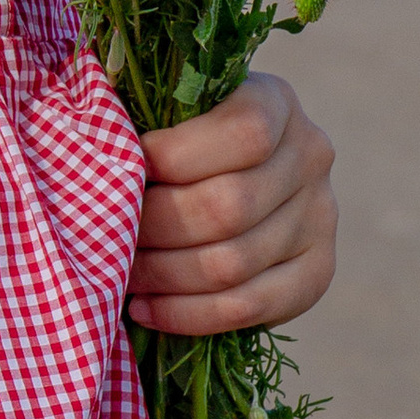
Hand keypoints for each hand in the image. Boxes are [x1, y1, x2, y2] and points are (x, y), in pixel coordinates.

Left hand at [125, 73, 336, 335]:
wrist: (222, 175)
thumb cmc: (173, 136)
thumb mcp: (166, 107)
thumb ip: (141, 113)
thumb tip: (98, 138)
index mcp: (275, 102)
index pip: (243, 134)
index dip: (172, 156)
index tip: (122, 169)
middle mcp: (311, 156)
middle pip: (229, 207)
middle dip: (154, 227)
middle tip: (106, 235)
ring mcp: (321, 218)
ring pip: (233, 264)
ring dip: (163, 275)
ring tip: (121, 273)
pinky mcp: (316, 273)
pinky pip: (249, 307)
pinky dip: (188, 315)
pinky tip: (146, 309)